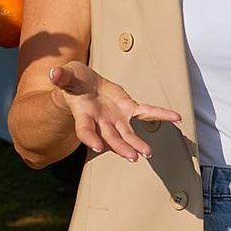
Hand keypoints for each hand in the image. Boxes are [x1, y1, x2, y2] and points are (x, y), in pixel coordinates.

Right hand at [48, 61, 179, 158]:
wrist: (84, 85)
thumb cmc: (72, 82)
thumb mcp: (66, 77)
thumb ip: (62, 77)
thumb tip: (54, 74)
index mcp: (83, 116)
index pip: (85, 130)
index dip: (90, 139)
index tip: (97, 147)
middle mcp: (101, 122)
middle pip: (111, 138)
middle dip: (121, 147)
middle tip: (132, 157)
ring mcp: (116, 119)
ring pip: (128, 134)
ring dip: (138, 143)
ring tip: (148, 153)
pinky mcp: (128, 110)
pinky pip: (146, 114)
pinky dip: (161, 115)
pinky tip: (176, 118)